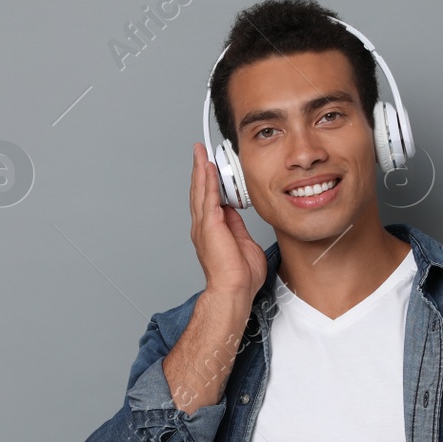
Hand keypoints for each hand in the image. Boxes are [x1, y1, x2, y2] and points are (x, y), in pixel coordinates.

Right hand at [188, 142, 265, 300]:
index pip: (209, 200)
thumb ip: (237, 227)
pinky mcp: (210, 225)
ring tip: (200, 152)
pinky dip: (208, 180)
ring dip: (200, 169)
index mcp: (212, 231)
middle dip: (199, 169)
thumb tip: (234, 212)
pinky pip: (208, 197)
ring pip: (201, 190)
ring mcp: (204, 226)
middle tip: (199, 151)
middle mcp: (203, 227)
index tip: (209, 167)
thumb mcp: (243, 243)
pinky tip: (208, 166)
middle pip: (200, 191)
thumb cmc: (240, 276)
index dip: (208, 182)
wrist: (234, 290)